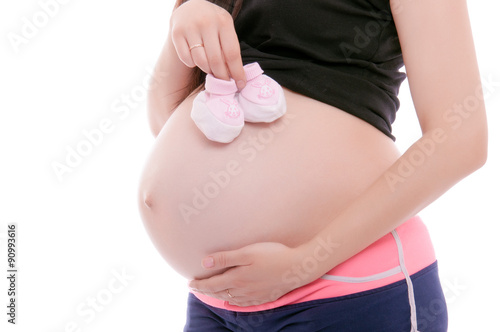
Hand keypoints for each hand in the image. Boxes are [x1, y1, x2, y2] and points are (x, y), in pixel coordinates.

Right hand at [170, 0, 245, 88]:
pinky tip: (196, 58)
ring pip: (200, 61)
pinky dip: (192, 63)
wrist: (190, 7)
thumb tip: (235, 76)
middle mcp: (206, 23)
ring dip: (207, 70)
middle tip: (224, 83)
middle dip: (222, 76)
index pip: (232, 53)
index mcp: (223, 22)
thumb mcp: (225, 29)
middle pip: (216, 60)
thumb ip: (229, 48)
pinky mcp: (176, 33)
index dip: (237, 72)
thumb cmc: (213, 23)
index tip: (240, 85)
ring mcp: (190, 27)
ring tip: (211, 69)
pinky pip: (186, 59)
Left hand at [188, 242, 313, 306]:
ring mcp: (254, 296)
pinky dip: (233, 302)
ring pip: (230, 299)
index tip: (189, 283)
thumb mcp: (247, 252)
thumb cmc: (273, 255)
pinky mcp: (264, 298)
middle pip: (219, 293)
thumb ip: (225, 258)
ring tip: (211, 292)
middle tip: (195, 288)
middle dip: (206, 290)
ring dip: (218, 296)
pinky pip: (243, 303)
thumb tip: (204, 263)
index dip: (199, 284)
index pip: (212, 284)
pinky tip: (233, 300)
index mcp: (237, 279)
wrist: (298, 267)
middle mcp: (243, 291)